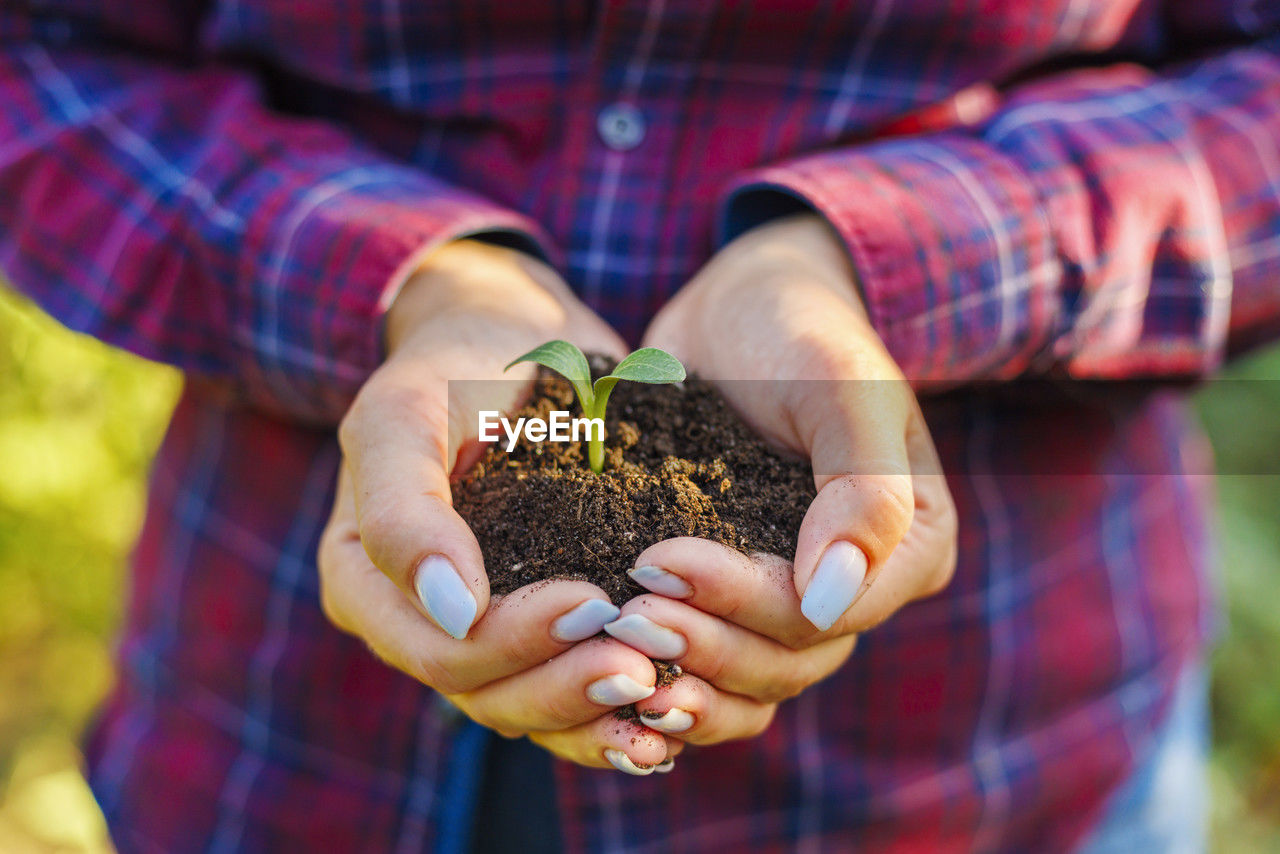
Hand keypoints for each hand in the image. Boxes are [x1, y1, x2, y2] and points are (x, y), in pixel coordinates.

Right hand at [318, 240, 680, 771]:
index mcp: (367, 583)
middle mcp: (420, 622)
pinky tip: (674, 708)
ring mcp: (483, 629)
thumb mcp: (406, 413)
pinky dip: (618, 709)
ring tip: (665, 695)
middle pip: (488, 696)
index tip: (591, 602)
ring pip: (533, 708)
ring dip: (599, 712)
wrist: (511, 338)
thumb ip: (403, 509)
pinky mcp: (541, 624)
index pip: (439, 650)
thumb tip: (454, 610)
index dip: (512, 644)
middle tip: (643, 667)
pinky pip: (572, 690)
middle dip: (567, 687)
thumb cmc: (452, 364)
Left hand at [613, 215, 956, 741]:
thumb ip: (861, 487)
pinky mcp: (733, 596)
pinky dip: (669, 677)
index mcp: (907, 547)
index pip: (826, 611)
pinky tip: (614, 674)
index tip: (659, 560)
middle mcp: (856, 588)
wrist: (742, 310)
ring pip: (749, 680)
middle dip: (705, 645)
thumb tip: (830, 599)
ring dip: (683, 674)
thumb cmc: (801, 328)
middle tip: (625, 613)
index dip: (744, 602)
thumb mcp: (841, 386)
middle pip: (787, 660)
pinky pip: (711, 662)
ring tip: (614, 641)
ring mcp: (792, 598)